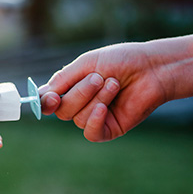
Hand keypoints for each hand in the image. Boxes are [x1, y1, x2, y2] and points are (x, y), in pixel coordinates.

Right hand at [38, 42, 172, 141]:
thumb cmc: (122, 60)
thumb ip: (62, 80)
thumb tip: (39, 96)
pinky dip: (95, 120)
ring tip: (115, 84)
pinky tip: (105, 108)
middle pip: (62, 111)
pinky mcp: (109, 129)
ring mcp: (95, 118)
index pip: (48, 101)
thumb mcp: (87, 63)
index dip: (45, 102)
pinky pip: (91, 133)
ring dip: (96, 99)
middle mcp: (80, 105)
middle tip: (99, 77)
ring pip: (78, 118)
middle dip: (80, 93)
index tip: (51, 97)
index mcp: (71, 88)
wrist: (153, 68)